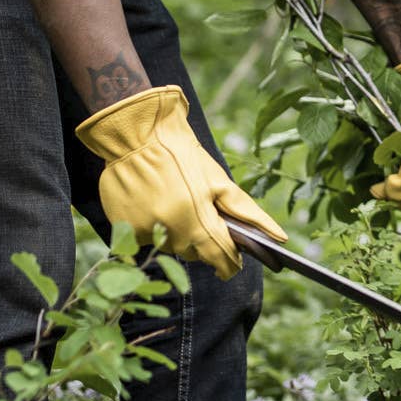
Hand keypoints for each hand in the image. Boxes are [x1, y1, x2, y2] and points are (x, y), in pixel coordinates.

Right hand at [74, 85, 287, 278]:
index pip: (220, 258)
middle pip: (194, 254)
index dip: (229, 264)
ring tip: (173, 202)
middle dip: (201, 241)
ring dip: (175, 233)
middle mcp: (170, 231)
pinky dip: (151, 227)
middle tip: (199, 214)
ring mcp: (143, 231)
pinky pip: (143, 238)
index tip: (232, 265)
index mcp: (198, 220)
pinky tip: (152, 202)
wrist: (139, 135)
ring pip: (168, 246)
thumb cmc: (185, 157)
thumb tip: (279, 238)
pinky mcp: (122, 227)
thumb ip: (247, 214)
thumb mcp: (220, 182)